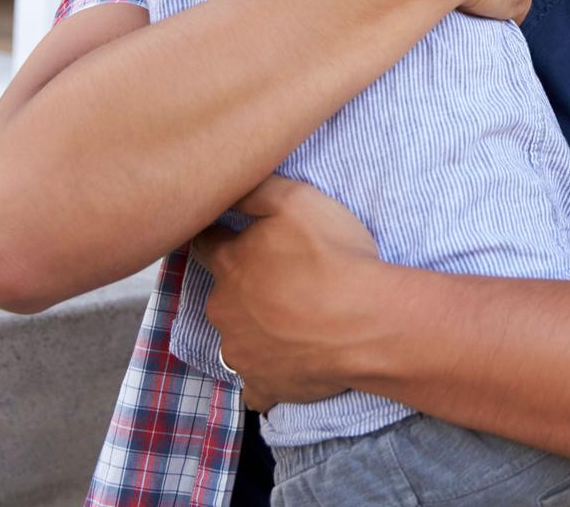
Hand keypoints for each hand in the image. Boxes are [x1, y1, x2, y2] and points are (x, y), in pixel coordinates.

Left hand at [192, 176, 388, 411]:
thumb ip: (255, 190)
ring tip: (294, 321)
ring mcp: (241, 353)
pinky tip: (291, 363)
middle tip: (281, 280)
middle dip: (242, 286)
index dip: (218, 236)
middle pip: (222, 294)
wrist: (364, 322)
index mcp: (229, 265)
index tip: (230, 234)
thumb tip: (226, 184)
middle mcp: (224, 311)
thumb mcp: (295, 200)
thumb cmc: (332, 257)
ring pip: (238, 337)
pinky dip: (269, 373)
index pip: (205, 244)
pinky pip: (256, 383)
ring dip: (256, 329)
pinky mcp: (264, 385)